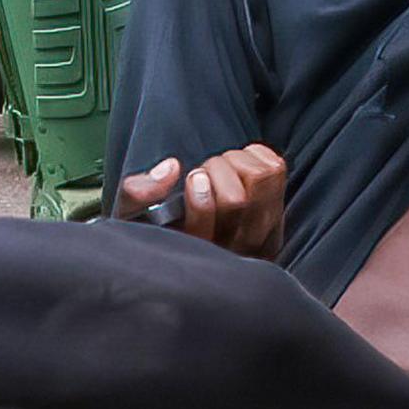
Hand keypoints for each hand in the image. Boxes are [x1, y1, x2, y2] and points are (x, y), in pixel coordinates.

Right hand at [117, 144, 287, 257]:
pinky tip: (241, 166)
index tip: (191, 179)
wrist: (185, 247)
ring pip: (264, 181)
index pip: (207, 228)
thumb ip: (136, 193)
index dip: (201, 195)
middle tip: (204, 170)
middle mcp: (233, 251)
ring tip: (222, 168)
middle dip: (216, 170)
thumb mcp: (131, 216)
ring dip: (238, 162)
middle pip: (237, 200)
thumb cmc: (154, 227)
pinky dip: (258, 156)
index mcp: (197, 252)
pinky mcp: (277, 220)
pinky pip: (278, 171)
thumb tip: (171, 168)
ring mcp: (261, 238)